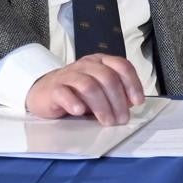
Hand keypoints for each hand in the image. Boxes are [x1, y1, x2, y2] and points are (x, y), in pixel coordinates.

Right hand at [25, 54, 144, 124]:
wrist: (44, 92)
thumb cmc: (76, 92)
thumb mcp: (100, 91)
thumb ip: (116, 93)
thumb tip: (131, 103)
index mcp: (101, 62)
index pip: (122, 66)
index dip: (132, 83)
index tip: (138, 101)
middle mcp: (86, 65)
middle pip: (107, 78)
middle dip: (118, 100)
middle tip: (121, 119)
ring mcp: (69, 74)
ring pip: (89, 85)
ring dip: (101, 106)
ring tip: (107, 121)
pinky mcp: (53, 88)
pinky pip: (64, 92)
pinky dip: (74, 102)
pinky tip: (80, 111)